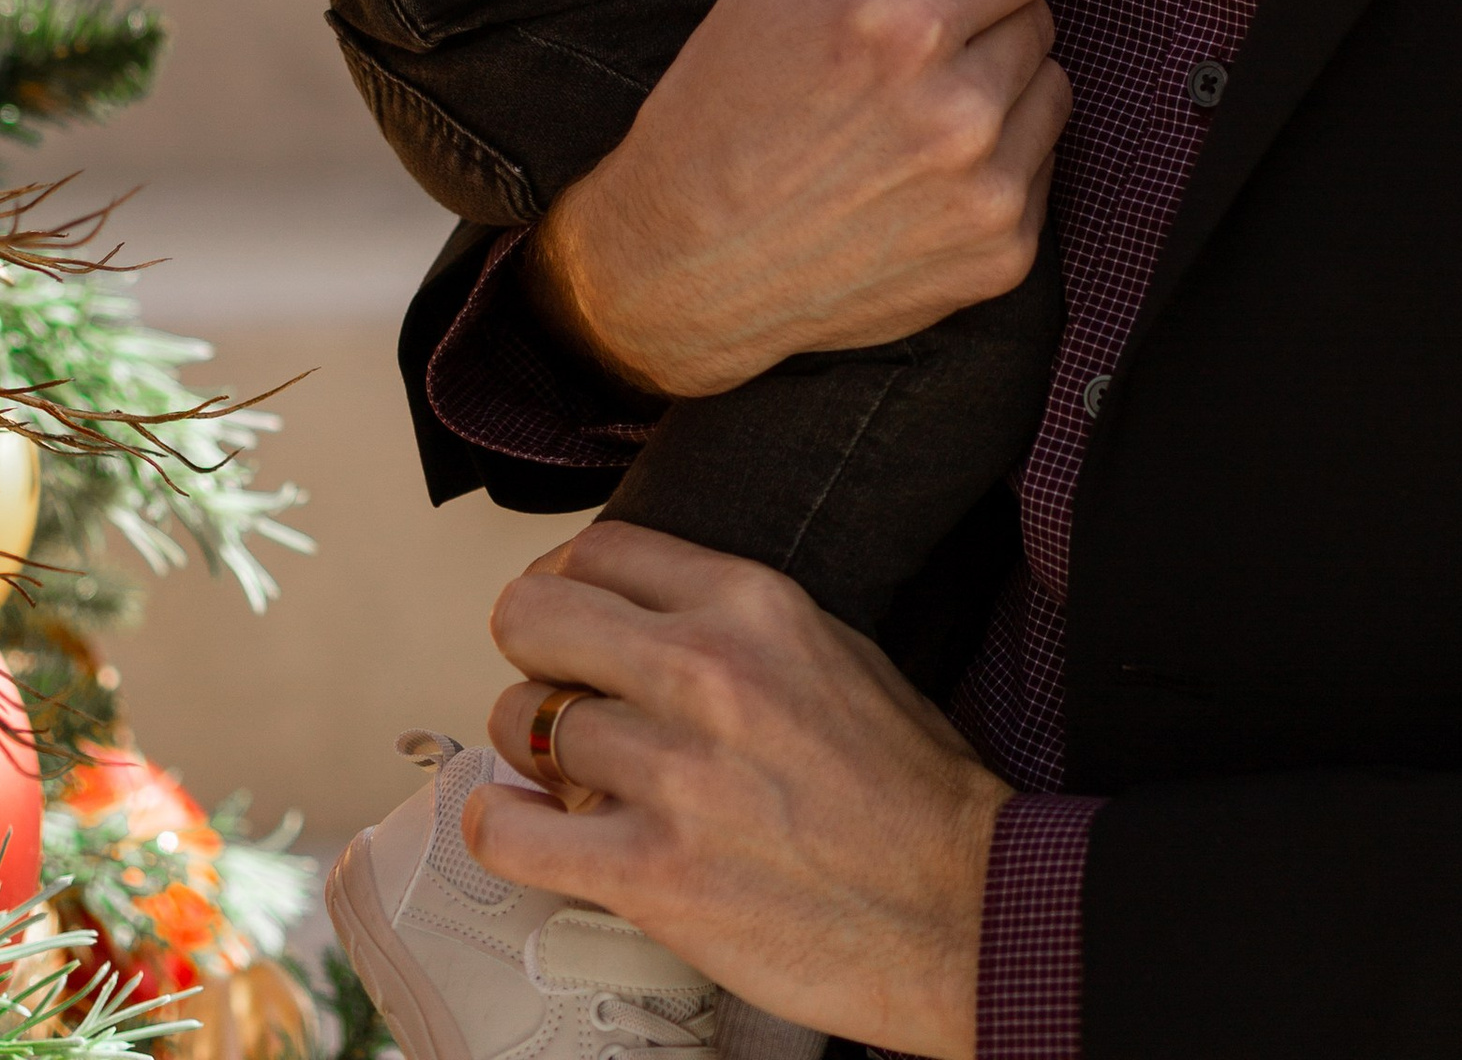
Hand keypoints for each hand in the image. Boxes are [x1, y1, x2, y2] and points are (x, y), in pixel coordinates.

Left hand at [467, 521, 1005, 1058]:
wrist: (960, 912)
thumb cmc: (907, 789)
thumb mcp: (831, 647)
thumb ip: (729, 618)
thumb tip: (632, 611)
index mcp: (752, 604)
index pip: (596, 549)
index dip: (564, 583)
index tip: (565, 616)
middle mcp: (705, 673)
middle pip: (533, 618)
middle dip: (530, 651)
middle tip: (549, 686)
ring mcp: (673, 775)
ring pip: (520, 724)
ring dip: (532, 753)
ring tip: (568, 777)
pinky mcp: (651, 874)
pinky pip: (511, 832)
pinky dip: (501, 830)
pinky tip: (523, 826)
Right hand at [521, 0, 1067, 399]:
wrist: (686, 264)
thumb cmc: (727, 99)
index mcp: (905, 20)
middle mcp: (960, 109)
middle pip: (1042, 16)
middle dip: (983, 21)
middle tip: (892, 60)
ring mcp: (987, 191)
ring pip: (1052, 90)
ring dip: (999, 90)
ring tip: (904, 119)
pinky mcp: (1003, 256)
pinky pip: (1043, 168)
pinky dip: (995, 163)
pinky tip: (916, 177)